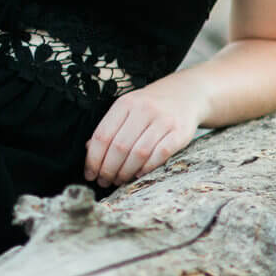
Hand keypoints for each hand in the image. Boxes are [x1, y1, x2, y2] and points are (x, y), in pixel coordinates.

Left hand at [84, 75, 205, 187]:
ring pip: (138, 153)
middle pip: (119, 147)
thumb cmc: (150, 106)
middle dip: (108, 170)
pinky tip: (138, 175)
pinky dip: (147, 168)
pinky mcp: (181, 132)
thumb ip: (110, 127)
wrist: (187, 93)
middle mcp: (144, 109)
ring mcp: (164, 120)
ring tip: (118, 181)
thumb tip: (88, 150)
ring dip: (125, 172)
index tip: (89, 174)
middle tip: (104, 182)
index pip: (102, 136)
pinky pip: (161, 154)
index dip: (92, 159)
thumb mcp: (127, 109)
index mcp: (125, 103)